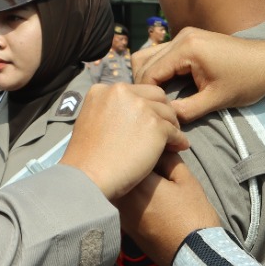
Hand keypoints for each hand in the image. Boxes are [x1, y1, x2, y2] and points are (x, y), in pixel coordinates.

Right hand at [60, 84, 187, 200]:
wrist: (87, 176)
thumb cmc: (86, 158)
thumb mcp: (91, 121)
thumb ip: (110, 112)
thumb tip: (130, 117)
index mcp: (104, 90)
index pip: (135, 91)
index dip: (145, 105)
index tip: (148, 119)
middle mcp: (123, 92)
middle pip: (156, 95)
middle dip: (163, 110)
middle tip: (166, 126)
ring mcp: (141, 107)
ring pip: (168, 113)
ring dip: (172, 126)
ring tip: (173, 140)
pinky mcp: (156, 126)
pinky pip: (175, 132)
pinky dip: (179, 140)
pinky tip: (179, 147)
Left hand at [115, 152, 220, 265]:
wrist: (193, 254)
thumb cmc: (193, 214)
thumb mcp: (186, 180)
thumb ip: (169, 159)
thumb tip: (158, 151)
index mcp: (138, 181)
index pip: (136, 153)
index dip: (151, 149)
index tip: (164, 153)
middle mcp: (123, 197)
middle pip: (126, 170)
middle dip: (140, 164)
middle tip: (162, 167)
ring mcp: (121, 214)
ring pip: (124, 187)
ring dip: (136, 180)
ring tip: (159, 184)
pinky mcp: (125, 227)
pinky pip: (126, 203)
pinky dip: (136, 197)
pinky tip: (154, 201)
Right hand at [132, 29, 264, 122]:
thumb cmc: (247, 81)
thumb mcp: (216, 100)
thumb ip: (186, 111)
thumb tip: (164, 121)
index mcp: (186, 49)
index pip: (150, 74)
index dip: (147, 97)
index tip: (151, 115)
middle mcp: (181, 37)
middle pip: (144, 62)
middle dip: (145, 87)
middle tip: (152, 110)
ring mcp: (184, 35)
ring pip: (150, 56)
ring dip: (149, 77)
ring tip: (158, 100)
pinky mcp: (190, 38)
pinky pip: (163, 53)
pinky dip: (159, 70)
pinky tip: (167, 89)